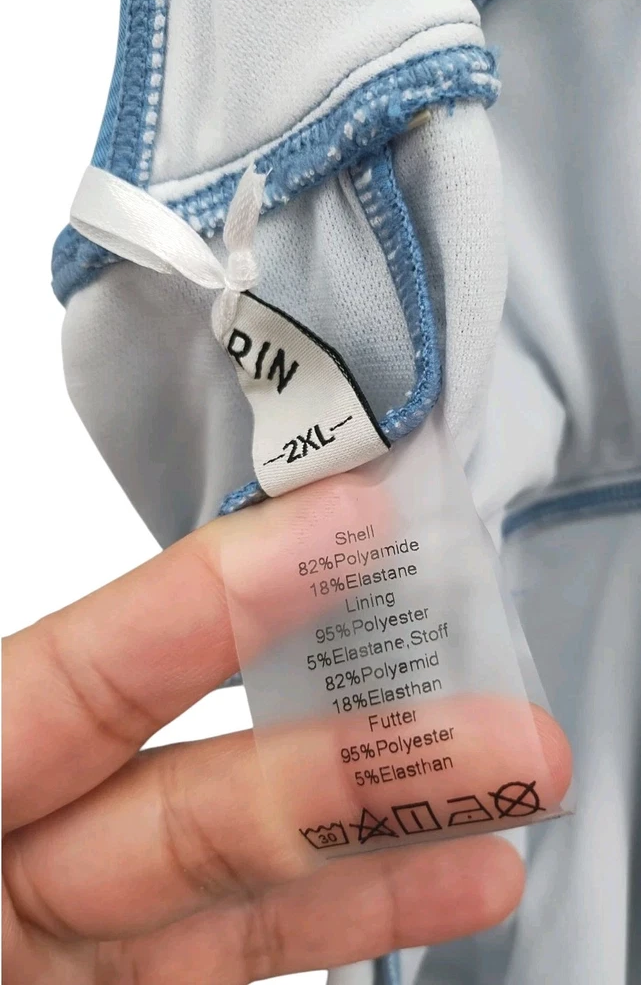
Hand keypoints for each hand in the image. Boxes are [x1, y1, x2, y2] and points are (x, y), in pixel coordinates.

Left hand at [3, 480, 569, 984]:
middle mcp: (11, 860)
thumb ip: (19, 753)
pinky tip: (425, 902)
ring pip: (241, 892)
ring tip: (502, 821)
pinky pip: (232, 964)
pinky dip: (337, 934)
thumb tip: (138, 670)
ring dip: (380, 859)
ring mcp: (63, 950)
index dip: (226, 598)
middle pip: (202, 794)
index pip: (97, 671)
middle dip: (362, 757)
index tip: (344, 525)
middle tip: (502, 726)